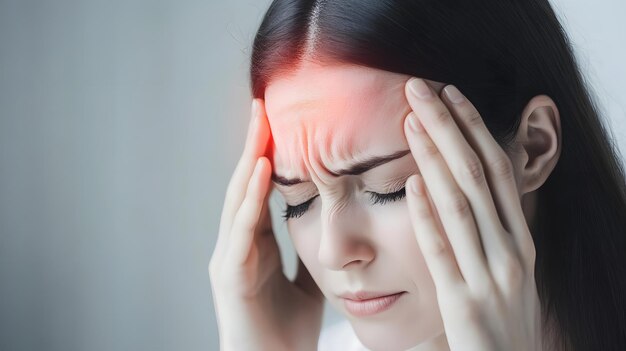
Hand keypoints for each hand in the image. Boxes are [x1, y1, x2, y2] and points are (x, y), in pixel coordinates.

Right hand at [208, 99, 323, 350]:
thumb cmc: (285, 333)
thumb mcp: (306, 285)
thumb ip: (311, 256)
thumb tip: (330, 230)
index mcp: (256, 245)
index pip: (261, 190)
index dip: (269, 156)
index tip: (280, 122)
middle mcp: (238, 244)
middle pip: (247, 184)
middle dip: (255, 145)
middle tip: (263, 105)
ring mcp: (230, 257)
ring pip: (240, 198)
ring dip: (251, 158)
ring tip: (260, 121)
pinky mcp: (230, 275)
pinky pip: (243, 230)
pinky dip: (252, 198)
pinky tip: (263, 170)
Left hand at [402, 78, 541, 350]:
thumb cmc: (504, 318)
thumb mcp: (508, 269)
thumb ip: (491, 230)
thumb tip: (462, 185)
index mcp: (520, 238)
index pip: (498, 169)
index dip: (474, 127)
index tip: (450, 93)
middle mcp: (511, 250)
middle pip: (478, 174)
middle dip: (449, 126)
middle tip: (419, 89)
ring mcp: (490, 276)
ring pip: (462, 204)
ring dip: (434, 158)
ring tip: (411, 120)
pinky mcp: (464, 303)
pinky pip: (443, 252)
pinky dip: (428, 215)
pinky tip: (411, 184)